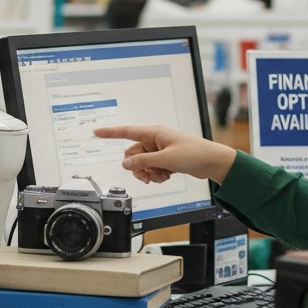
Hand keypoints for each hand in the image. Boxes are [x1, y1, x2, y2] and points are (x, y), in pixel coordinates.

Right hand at [93, 125, 237, 184]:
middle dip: (139, 168)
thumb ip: (143, 161)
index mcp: (153, 133)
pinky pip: (151, 168)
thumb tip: (125, 163)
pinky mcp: (164, 159)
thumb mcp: (166, 159)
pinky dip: (156, 174)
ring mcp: (159, 150)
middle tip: (149, 176)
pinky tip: (167, 176)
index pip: (126, 132)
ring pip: (142, 164)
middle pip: (133, 155)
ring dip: (149, 173)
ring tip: (162, 176)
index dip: (110, 132)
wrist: (211, 162)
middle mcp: (154, 140)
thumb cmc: (194, 153)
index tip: (96, 131)